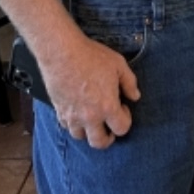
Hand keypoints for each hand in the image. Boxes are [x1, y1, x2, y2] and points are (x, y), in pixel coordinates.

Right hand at [41, 31, 140, 149]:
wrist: (62, 51)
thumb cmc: (90, 56)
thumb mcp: (118, 65)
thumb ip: (130, 83)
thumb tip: (135, 96)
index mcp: (107, 107)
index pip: (121, 129)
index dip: (126, 120)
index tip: (123, 107)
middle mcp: (89, 116)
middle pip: (99, 143)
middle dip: (108, 137)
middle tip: (109, 125)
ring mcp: (72, 115)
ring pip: (81, 137)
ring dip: (89, 131)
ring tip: (93, 118)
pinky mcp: (58, 110)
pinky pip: (66, 126)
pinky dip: (74, 123)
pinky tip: (78, 111)